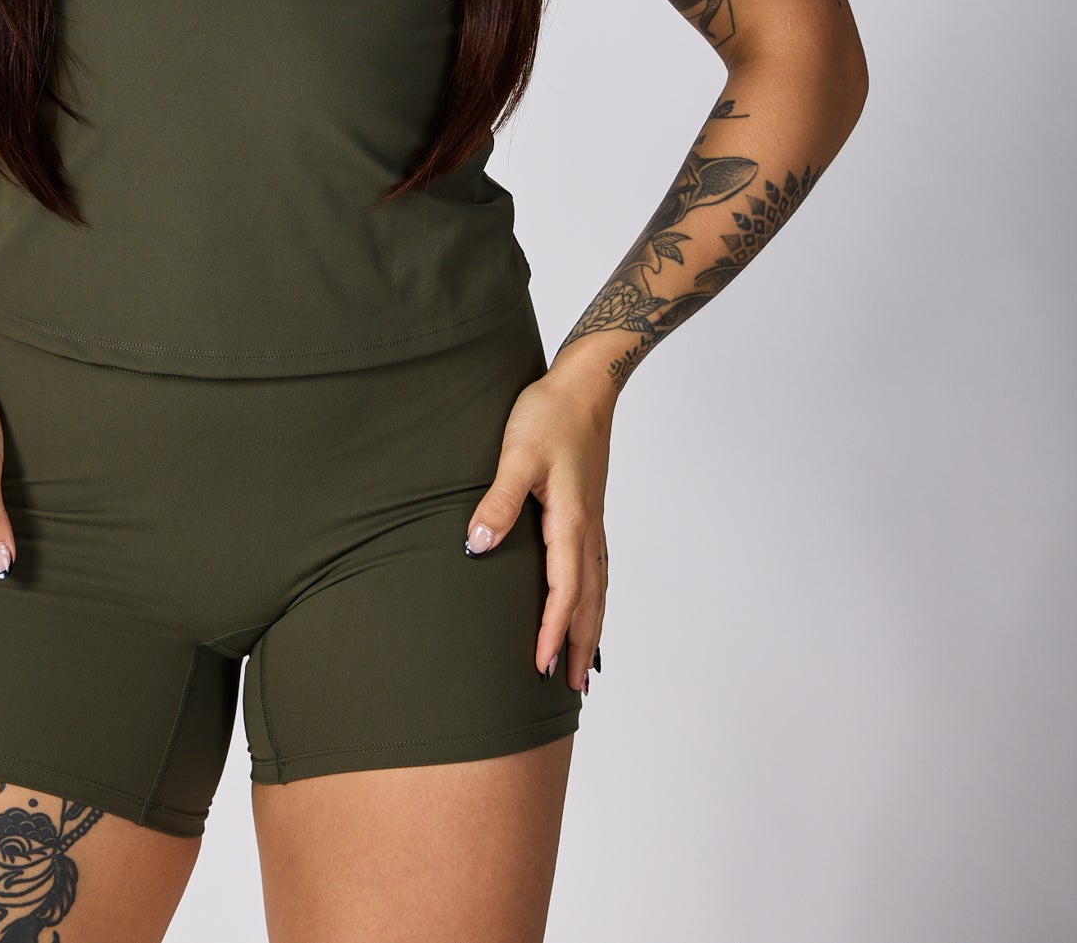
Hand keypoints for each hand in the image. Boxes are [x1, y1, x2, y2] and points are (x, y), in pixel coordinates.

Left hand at [462, 369, 612, 688]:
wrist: (584, 385)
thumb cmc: (549, 415)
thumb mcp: (518, 455)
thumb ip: (499, 500)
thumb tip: (479, 545)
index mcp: (571, 521)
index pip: (564, 591)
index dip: (554, 631)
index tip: (542, 667)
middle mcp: (587, 528)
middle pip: (590, 601)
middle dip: (581, 645)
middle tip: (573, 690)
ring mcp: (591, 520)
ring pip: (597, 587)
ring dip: (591, 627)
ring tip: (585, 664)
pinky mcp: (588, 510)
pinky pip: (596, 568)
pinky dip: (594, 598)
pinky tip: (586, 603)